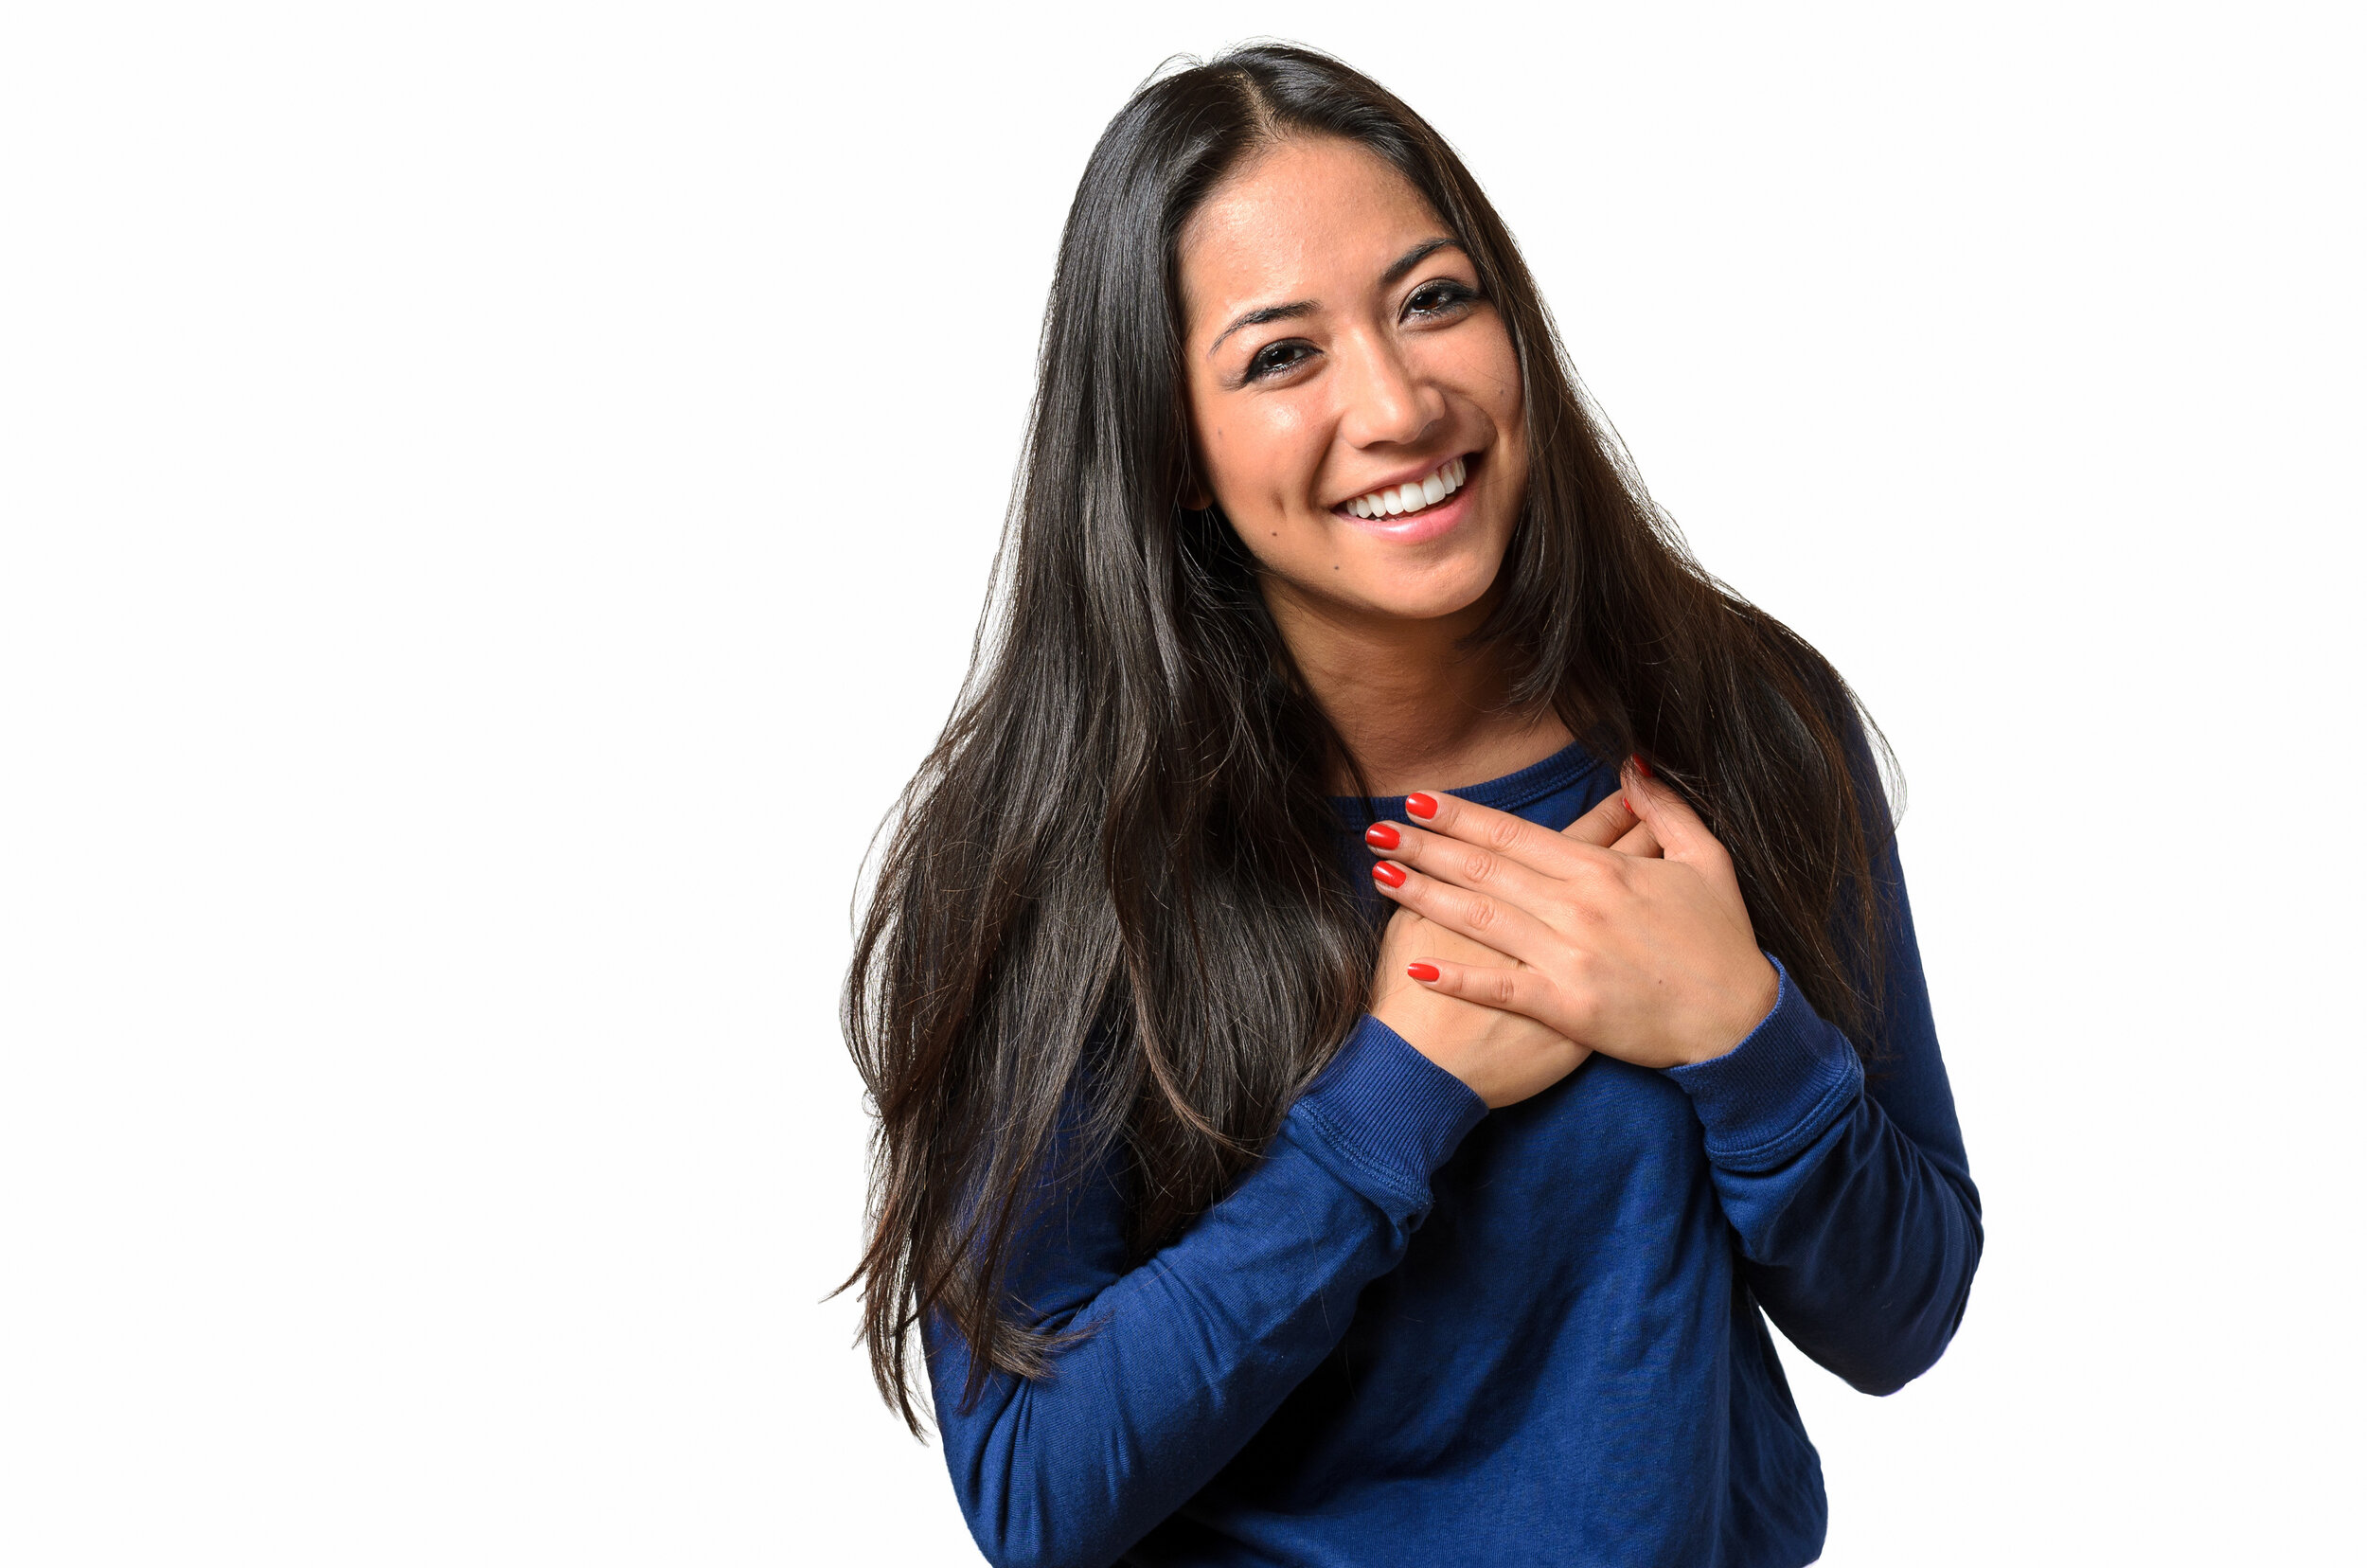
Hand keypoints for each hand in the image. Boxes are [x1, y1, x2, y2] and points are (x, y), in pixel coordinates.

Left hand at [1364, 762, 1780, 1068]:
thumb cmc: (1723, 945)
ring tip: (1381, 874)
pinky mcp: (1567, 1008)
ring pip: (1481, 919)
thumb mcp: (1707, 861)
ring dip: (1425, 895)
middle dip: (1426, 846)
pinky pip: (1500, 988)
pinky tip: (1415, 967)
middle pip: (1484, 870)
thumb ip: (1666, 810)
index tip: (1420, 800)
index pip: (1515, 835)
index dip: (1462, 817)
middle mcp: (1577, 908)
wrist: (1738, 1025)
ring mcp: (1568, 958)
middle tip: (1377, 828)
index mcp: (1603, 871)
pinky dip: (1457, 978)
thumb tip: (1635, 763)